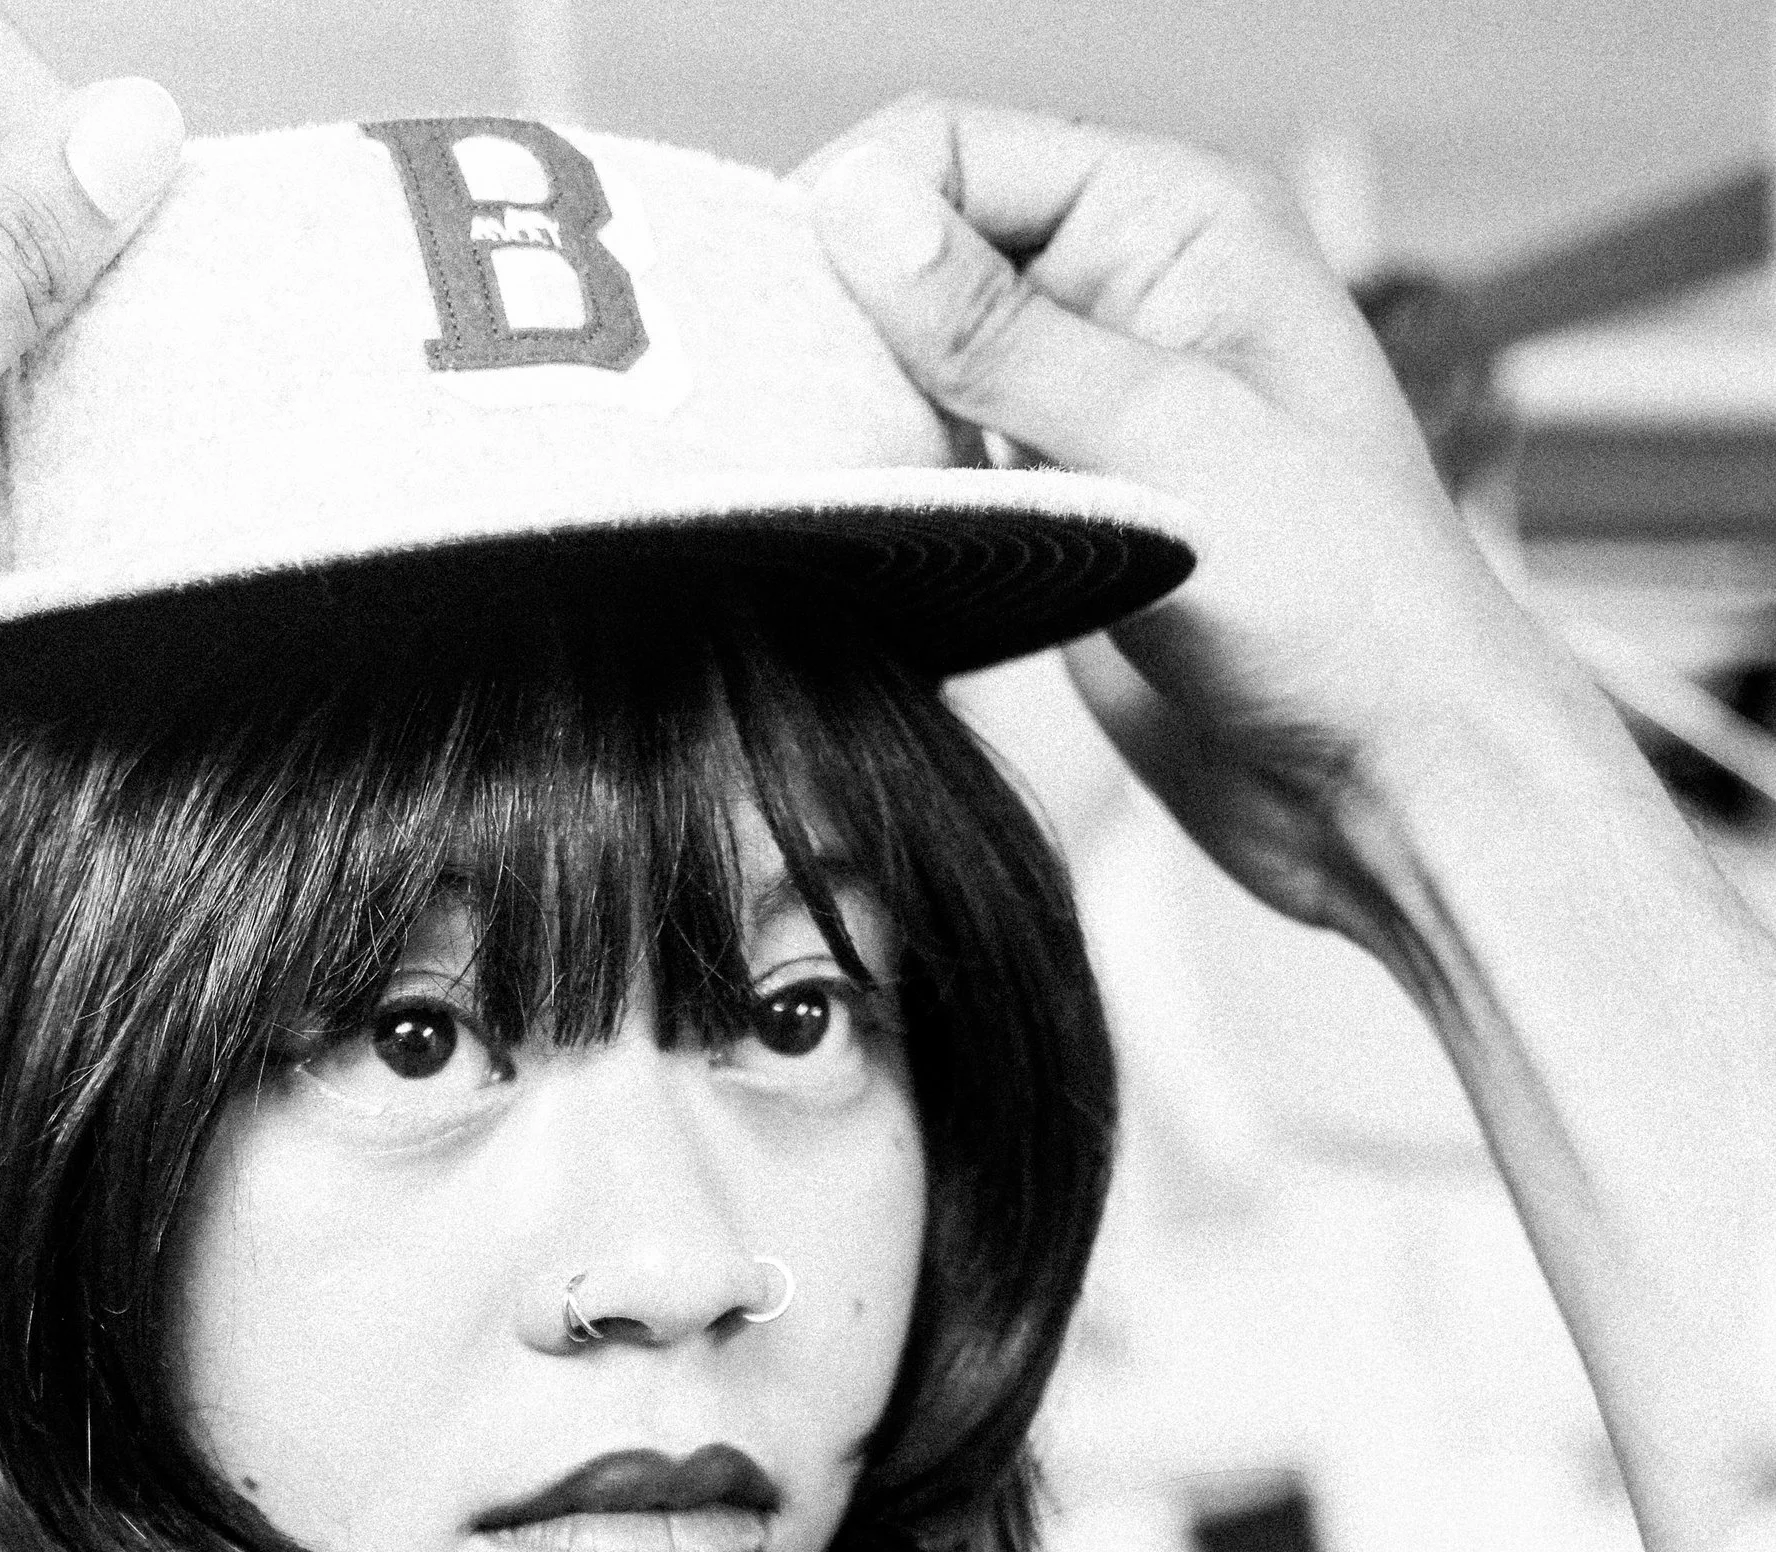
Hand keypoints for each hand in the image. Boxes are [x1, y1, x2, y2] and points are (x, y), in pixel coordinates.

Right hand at [799, 99, 1564, 936]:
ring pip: (915, 366)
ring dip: (856, 415)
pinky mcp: (1055, 516)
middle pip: (922, 252)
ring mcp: (1087, 411)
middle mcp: (1126, 297)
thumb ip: (1001, 334)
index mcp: (1177, 225)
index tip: (780, 315)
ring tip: (823, 481)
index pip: (961, 152)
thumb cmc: (1348, 608)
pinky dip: (886, 493)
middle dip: (842, 318)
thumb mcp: (1165, 442)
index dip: (859, 214)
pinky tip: (866, 535)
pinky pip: (935, 469)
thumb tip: (861, 210)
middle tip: (787, 415)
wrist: (1388, 783)